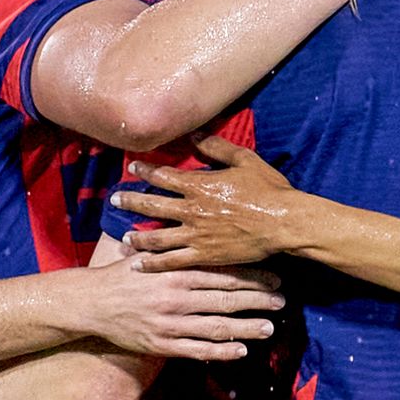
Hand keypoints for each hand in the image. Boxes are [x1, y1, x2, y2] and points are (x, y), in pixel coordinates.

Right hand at [76, 251, 285, 361]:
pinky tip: (241, 350)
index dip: (253, 275)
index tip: (276, 277)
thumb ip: (176, 245)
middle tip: (282, 301)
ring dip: (247, 327)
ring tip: (270, 328)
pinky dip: (222, 351)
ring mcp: (171, 323)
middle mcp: (177, 297)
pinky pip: (198, 350)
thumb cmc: (123, 273)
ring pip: (218, 326)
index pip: (224, 271)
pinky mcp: (162, 345)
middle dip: (259, 300)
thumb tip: (201, 227)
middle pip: (228, 298)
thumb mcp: (149, 251)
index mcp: (177, 270)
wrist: (90, 303)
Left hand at [114, 136, 303, 271]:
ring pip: (156, 238)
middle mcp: (192, 210)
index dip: (145, 172)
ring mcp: (196, 235)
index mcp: (200, 185)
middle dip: (130, 202)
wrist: (284, 223)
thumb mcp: (245, 160)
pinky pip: (172, 262)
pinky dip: (153, 264)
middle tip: (115, 200)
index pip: (163, 177)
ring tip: (125, 238)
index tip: (133, 168)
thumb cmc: (269, 190)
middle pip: (151, 206)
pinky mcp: (205, 256)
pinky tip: (140, 265)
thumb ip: (216, 148)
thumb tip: (195, 134)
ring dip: (137, 237)